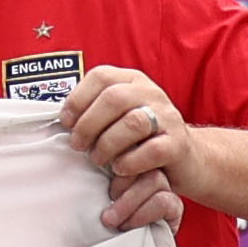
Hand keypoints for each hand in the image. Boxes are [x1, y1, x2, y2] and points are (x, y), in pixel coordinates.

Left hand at [55, 63, 193, 230]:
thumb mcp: (119, 116)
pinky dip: (130, 161)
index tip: (65, 123)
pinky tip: (120, 169)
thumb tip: (59, 119)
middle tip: (78, 145)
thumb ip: (96, 111)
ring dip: (107, 144)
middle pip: (114, 98)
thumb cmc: (142, 139)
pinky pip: (152, 150)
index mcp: (132, 81)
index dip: (78, 99)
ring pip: (132, 123)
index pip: (100, 77)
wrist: (188, 158)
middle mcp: (151, 93)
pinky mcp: (178, 144)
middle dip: (88, 124)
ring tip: (98, 159)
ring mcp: (167, 117)